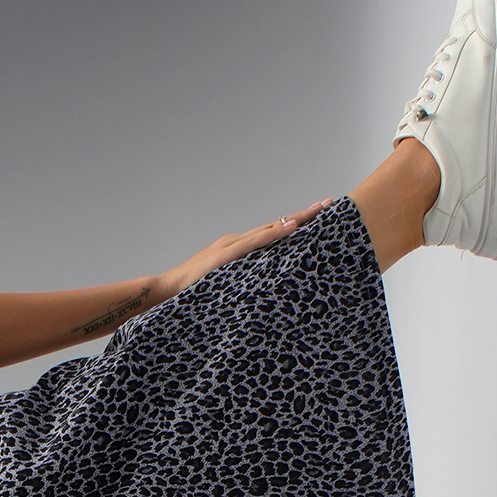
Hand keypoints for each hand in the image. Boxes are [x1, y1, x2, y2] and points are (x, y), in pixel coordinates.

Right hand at [163, 199, 333, 297]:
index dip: (296, 225)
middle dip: (304, 215)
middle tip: (330, 204)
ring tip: (318, 211)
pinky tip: (290, 227)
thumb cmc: (192, 292)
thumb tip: (262, 286)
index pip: (272, 233)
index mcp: (238, 249)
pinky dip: (273, 233)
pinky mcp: (225, 253)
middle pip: (277, 225)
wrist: (166, 290)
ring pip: (270, 228)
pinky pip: (254, 242)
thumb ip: (242, 280)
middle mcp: (237, 241)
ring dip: (295, 219)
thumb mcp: (224, 286)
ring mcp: (232, 245)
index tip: (319, 218)